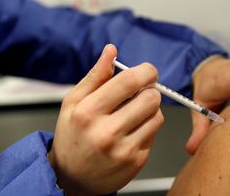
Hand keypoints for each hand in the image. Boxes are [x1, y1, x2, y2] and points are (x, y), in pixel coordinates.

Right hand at [48, 44, 163, 194]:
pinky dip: (147, 128)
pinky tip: (131, 132)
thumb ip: (95, 76)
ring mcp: (123, 149)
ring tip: (133, 114)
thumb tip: (111, 51)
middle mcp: (106, 132)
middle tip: (141, 93)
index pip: (129, 82)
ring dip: (150, 110)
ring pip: (158, 116)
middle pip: (150, 98)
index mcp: (88, 112)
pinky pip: (155, 134)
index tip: (148, 71)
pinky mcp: (136, 162)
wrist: (72, 177)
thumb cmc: (72, 136)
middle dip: (150, 91)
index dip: (146, 71)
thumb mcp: (74, 103)